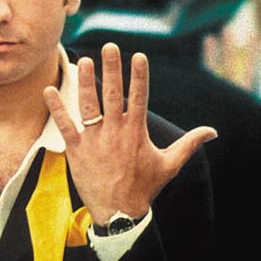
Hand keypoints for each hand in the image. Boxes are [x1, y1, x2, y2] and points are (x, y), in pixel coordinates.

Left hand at [43, 43, 217, 224]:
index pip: (139, 98)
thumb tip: (213, 132)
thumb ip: (189, 143)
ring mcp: (94, 140)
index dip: (138, 76)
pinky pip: (64, 125)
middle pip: (113, 95)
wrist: (119, 214)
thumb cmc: (145, 187)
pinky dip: (56, 108)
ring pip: (88, 106)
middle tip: (109, 47)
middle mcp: (115, 132)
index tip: (138, 56)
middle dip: (112, 69)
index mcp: (136, 132)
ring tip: (85, 61)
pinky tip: (48, 90)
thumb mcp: (170, 165)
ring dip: (86, 83)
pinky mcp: (76, 150)